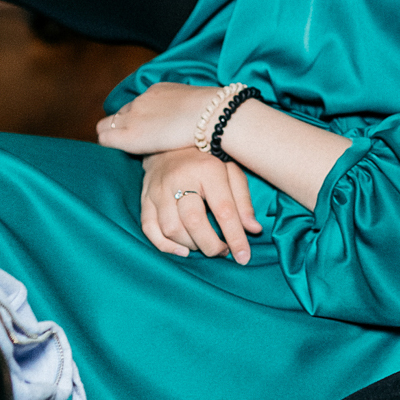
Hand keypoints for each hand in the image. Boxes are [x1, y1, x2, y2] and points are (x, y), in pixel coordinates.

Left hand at [98, 82, 226, 154]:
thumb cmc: (213, 115)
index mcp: (158, 90)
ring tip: (124, 149)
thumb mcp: (196, 103)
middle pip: (120, 113)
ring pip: (107, 125)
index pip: (138, 104)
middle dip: (123, 125)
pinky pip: (105, 138)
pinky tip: (120, 152)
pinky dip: (109, 144)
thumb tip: (189, 120)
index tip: (148, 129)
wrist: (210, 116)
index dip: (139, 118)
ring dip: (114, 134)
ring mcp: (133, 116)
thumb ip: (186, 109)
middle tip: (135, 141)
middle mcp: (141, 100)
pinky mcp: (128, 135)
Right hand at [137, 147, 261, 262]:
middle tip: (222, 252)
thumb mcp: (232, 172)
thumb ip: (244, 202)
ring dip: (191, 245)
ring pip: (171, 228)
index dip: (235, 237)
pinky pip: (149, 229)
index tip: (243, 258)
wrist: (171, 142)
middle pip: (194, 221)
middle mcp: (180, 179)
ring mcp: (158, 189)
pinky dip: (165, 245)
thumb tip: (254, 230)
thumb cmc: (209, 161)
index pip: (224, 210)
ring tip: (204, 245)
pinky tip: (182, 250)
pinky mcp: (144, 199)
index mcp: (208, 170)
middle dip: (210, 245)